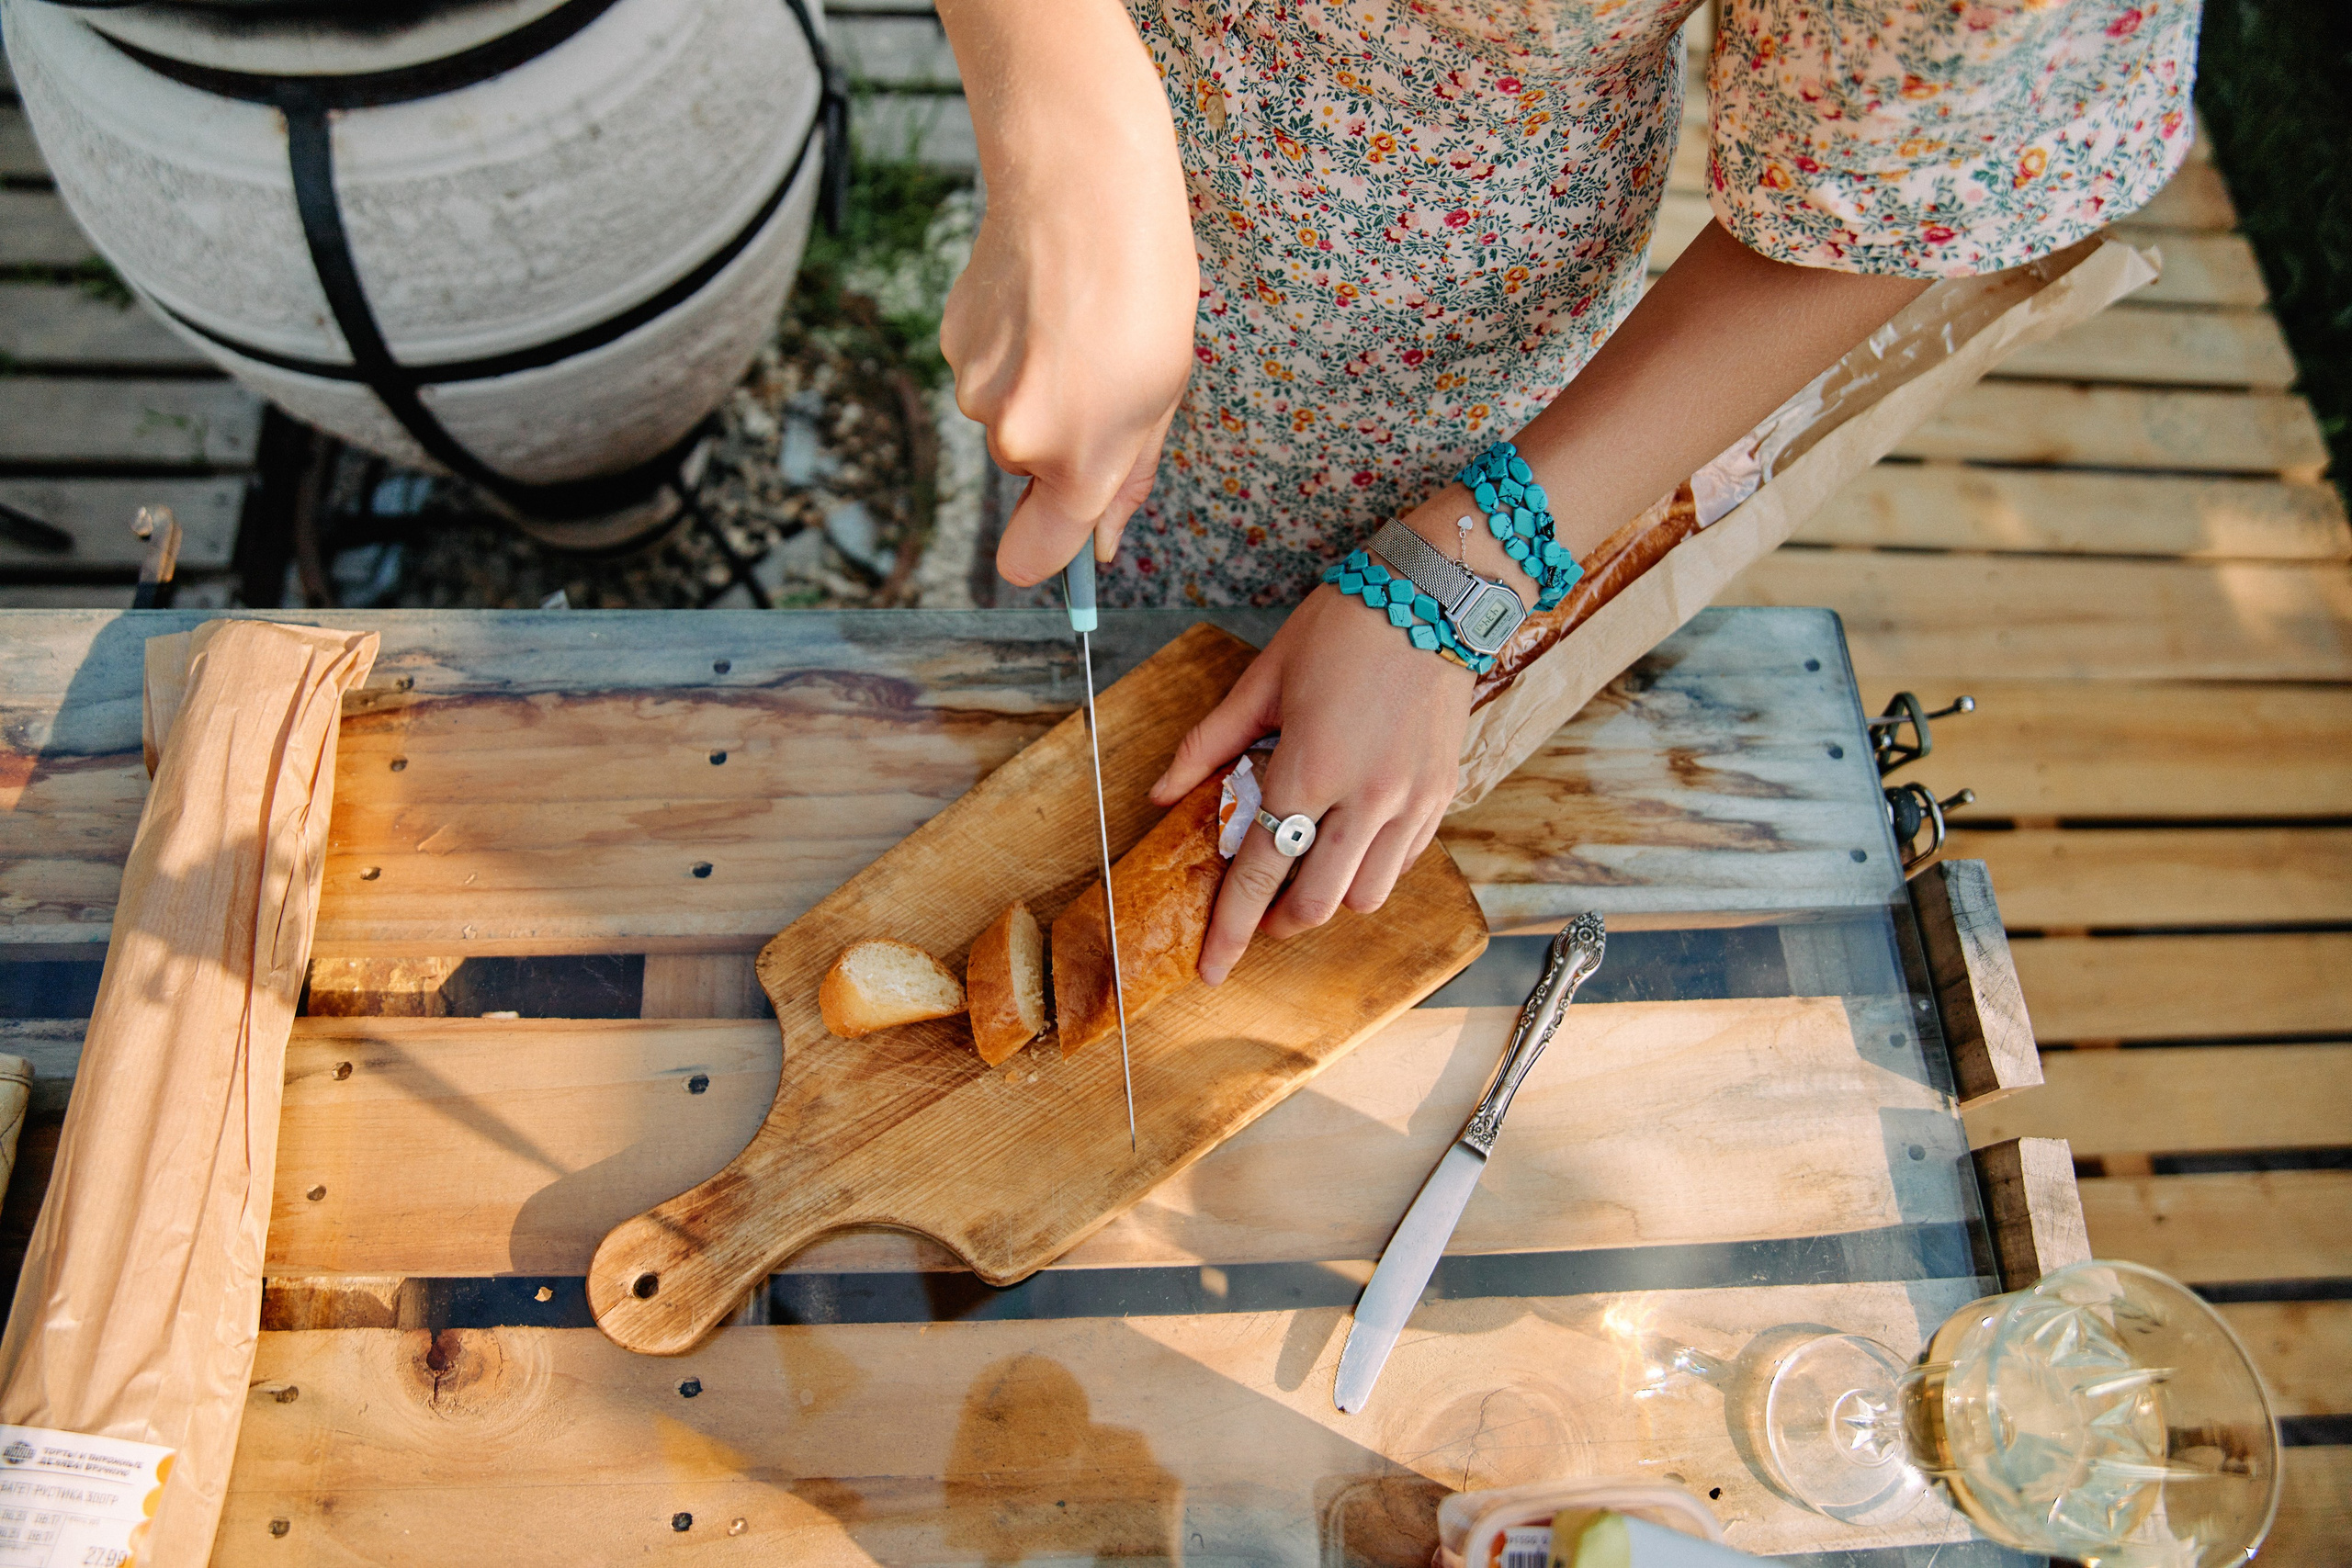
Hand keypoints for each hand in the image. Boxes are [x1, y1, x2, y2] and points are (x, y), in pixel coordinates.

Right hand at [937, 0, 1196, 585]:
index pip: (1033, 559)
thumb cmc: (1142, 285)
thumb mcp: (1164, 393)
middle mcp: (1014, 439)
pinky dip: (1011, 351)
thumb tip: (1101, 543)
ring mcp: (974, 390)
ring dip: (1037, 389)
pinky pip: (985, 373)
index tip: (1059, 544)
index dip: (1046, 556)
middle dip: (1061, 442)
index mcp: (1077, 462)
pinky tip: (1040, 304)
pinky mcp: (950, 345)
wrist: (1081, 185)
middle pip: (1028, 475)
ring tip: (1075, 326)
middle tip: (1104, 373)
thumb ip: (1126, 477)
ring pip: (1004, 419)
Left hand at [1149, 587, 1473, 985]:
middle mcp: (1365, 799)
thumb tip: (1161, 793)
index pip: (1259, 873)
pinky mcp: (1442, 794)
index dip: (1230, 930)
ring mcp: (1411, 801)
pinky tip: (1352, 841)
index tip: (1212, 969)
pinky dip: (1372, 868)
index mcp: (1309, 769)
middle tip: (1261, 911)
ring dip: (1329, 900)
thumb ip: (1211, 742)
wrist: (1437, 595)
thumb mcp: (1265, 677)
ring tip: (1308, 874)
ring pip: (1366, 896)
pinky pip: (1404, 862)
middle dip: (1279, 923)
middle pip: (1316, 903)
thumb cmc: (1344, 625)